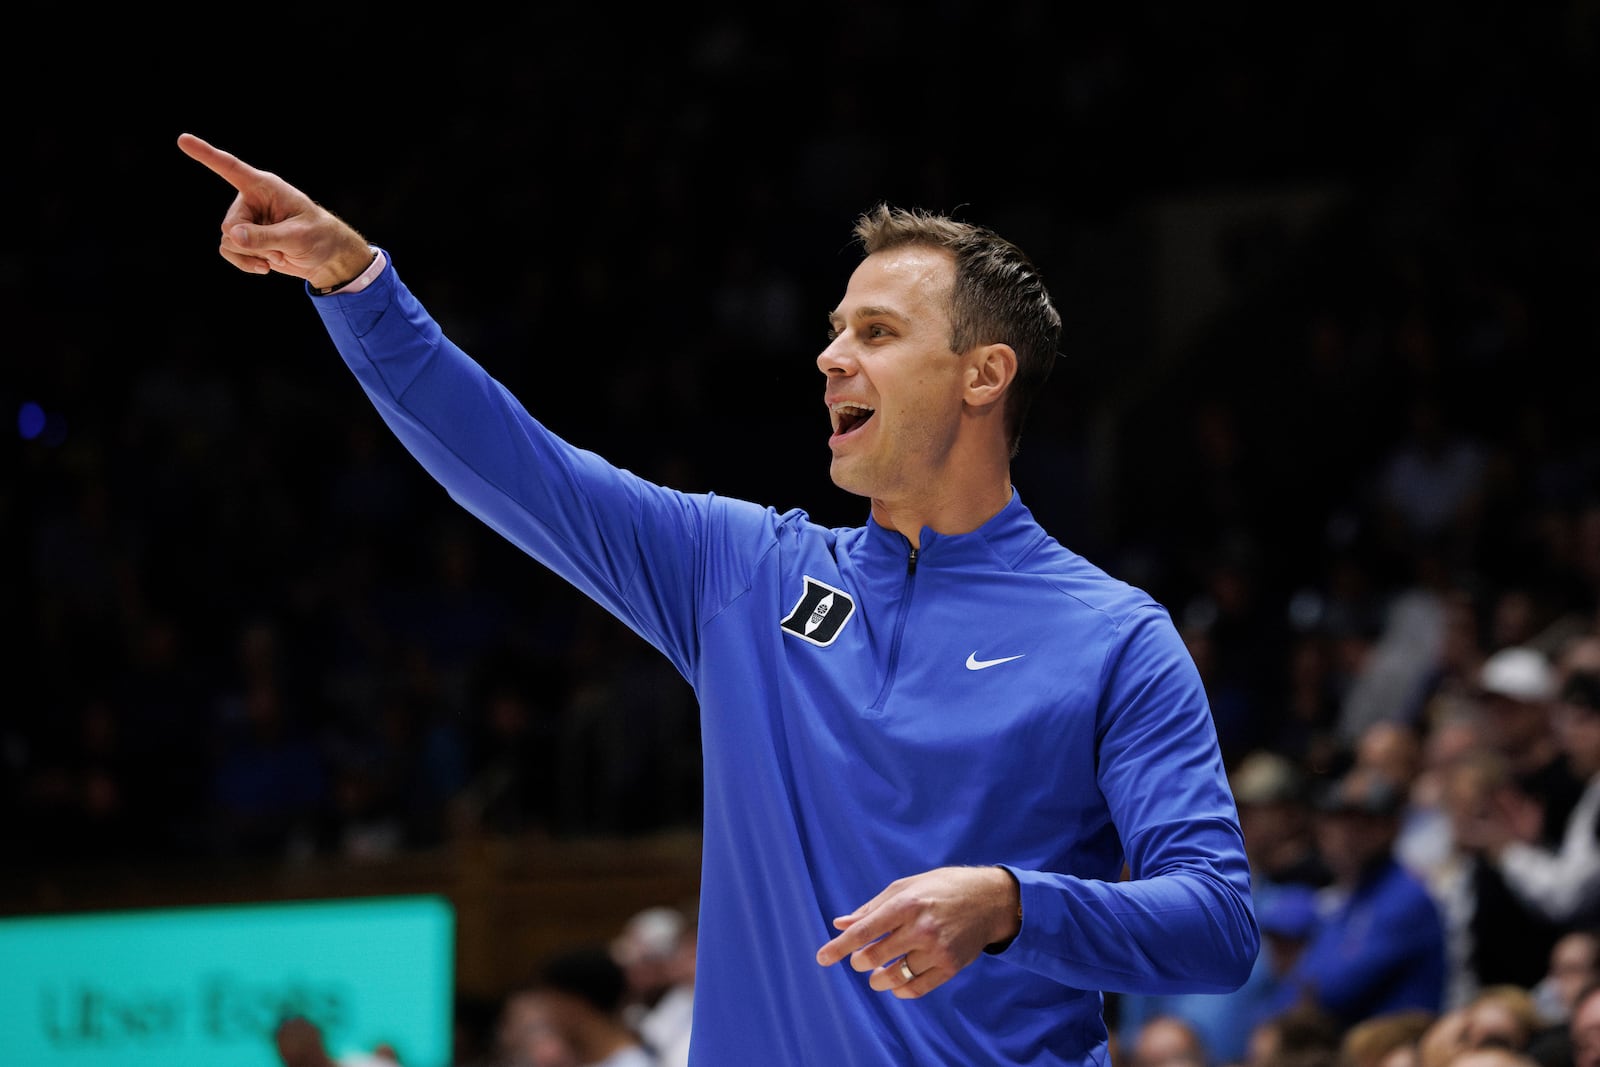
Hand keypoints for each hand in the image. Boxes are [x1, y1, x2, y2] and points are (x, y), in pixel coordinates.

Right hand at [177, 133, 373, 289]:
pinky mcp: (245, 238)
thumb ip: (265, 236)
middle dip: (252, 243)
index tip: (183, 139)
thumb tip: (231, 235)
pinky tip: (266, 267)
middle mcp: (251, 200)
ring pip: (227, 240)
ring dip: (253, 254)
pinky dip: (245, 263)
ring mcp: (246, 219)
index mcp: (265, 187)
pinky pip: (228, 251)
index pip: (231, 168)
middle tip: (281, 248)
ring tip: (278, 254)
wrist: (327, 258)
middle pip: (229, 224)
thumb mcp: (297, 237)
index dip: (206, 154)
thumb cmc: (319, 237)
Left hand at [815, 866, 1019, 998]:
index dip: (840, 947)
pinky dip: (900, 990)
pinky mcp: (951, 966)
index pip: (865, 930)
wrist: (989, 900)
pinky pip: (917, 988)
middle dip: (860, 961)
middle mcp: (921, 927)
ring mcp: (937, 948)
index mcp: (906, 903)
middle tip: (860, 960)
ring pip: (895, 976)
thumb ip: (871, 908)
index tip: (822, 958)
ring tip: (876, 975)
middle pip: (876, 956)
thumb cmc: (941, 889)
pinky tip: (895, 984)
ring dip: (878, 980)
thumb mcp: (906, 887)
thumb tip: (839, 924)